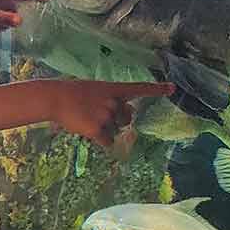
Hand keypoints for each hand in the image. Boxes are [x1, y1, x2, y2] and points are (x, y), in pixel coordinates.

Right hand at [52, 81, 175, 146]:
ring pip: (115, 131)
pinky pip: (108, 141)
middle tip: (100, 116)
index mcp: (114, 89)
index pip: (140, 88)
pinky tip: (87, 131)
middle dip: (118, 121)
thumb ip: (111, 100)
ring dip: (105, 130)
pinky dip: (100, 140)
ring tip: (87, 120)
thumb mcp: (95, 90)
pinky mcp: (98, 130)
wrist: (56, 98)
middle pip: (127, 118)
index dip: (158, 89)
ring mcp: (107, 116)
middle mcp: (115, 102)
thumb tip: (121, 118)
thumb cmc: (72, 93)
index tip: (173, 89)